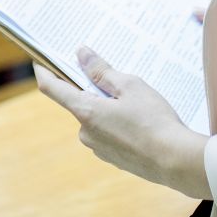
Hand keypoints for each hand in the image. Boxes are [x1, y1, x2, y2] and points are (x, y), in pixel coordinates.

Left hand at [34, 47, 209, 196]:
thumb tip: (82, 55)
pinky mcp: (113, 158)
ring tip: (138, 105)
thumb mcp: (130, 86)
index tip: (40, 59)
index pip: (52, 88)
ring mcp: (99, 148)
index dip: (44, 71)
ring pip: (97, 118)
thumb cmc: (154, 120)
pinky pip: (109, 133)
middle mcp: (86, 132)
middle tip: (117, 79)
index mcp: (85, 112)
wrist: (175, 161)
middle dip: (94, 90)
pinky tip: (142, 123)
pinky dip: (119, 124)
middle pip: (80, 102)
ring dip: (109, 108)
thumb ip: (102, 71)